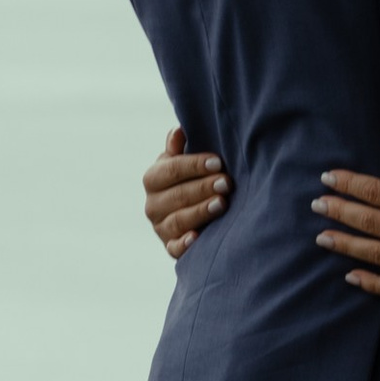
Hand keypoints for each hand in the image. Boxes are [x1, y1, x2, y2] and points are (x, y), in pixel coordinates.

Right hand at [145, 123, 229, 262]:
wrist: (196, 210)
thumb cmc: (192, 178)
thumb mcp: (184, 161)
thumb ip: (179, 148)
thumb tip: (178, 131)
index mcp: (153, 179)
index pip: (170, 170)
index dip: (194, 165)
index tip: (217, 162)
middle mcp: (153, 205)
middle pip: (176, 196)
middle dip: (202, 188)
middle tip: (226, 182)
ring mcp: (161, 228)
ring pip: (178, 221)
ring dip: (200, 212)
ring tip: (222, 203)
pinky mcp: (171, 248)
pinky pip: (175, 249)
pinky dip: (184, 244)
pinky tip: (198, 237)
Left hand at [314, 131, 379, 299]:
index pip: (376, 193)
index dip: (349, 184)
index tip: (327, 177)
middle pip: (370, 223)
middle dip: (340, 212)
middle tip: (316, 205)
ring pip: (378, 255)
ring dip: (347, 246)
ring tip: (323, 239)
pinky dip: (374, 284)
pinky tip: (353, 277)